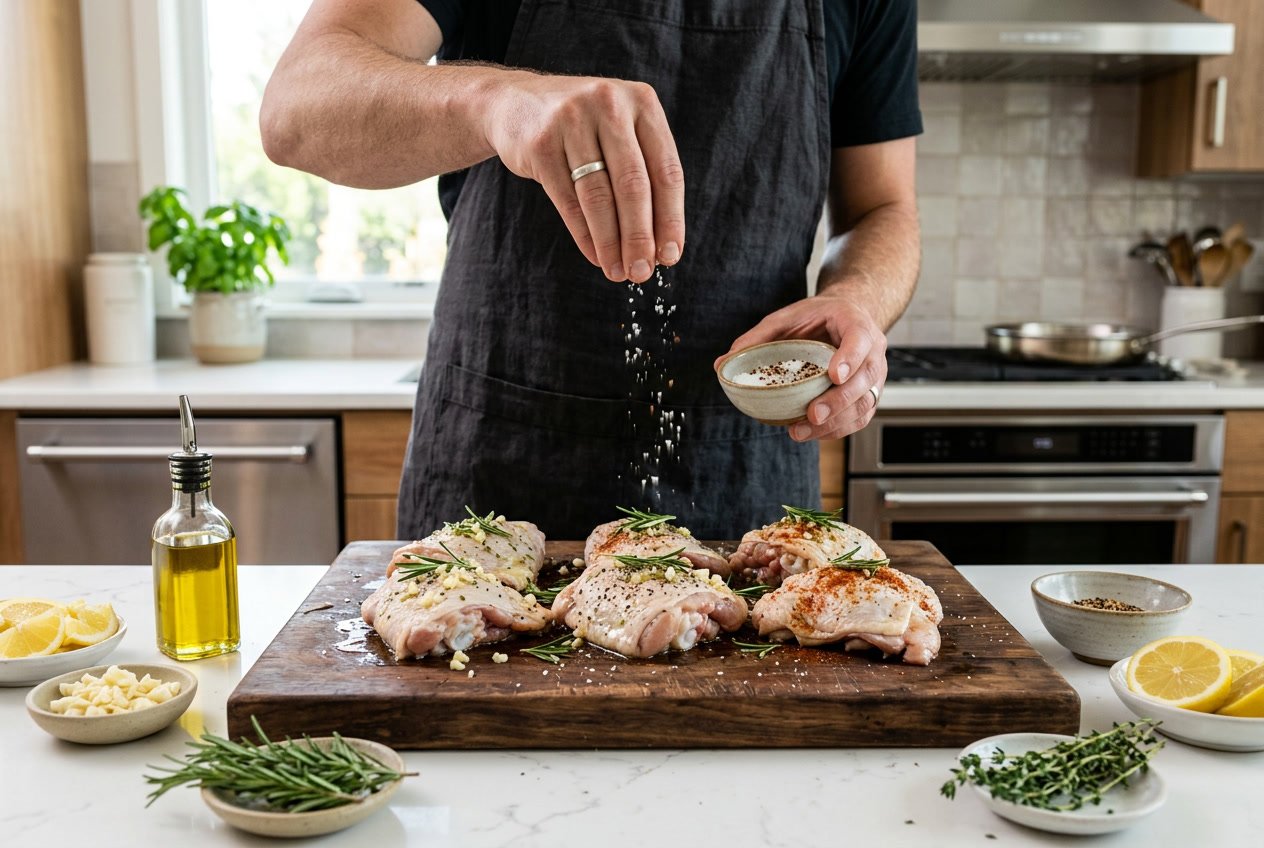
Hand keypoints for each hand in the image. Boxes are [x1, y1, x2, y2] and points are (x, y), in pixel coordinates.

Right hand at [484, 72, 684, 282]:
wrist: (517, 102)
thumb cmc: (583, 129)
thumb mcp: (620, 133)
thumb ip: (644, 174)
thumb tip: (659, 246)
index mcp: (642, 102)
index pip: (666, 171)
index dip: (671, 219)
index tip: (670, 255)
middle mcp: (609, 104)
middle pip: (633, 185)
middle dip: (640, 237)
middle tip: (643, 272)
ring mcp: (571, 121)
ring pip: (599, 196)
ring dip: (611, 242)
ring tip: (618, 271)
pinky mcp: (541, 144)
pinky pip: (568, 200)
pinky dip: (584, 235)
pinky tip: (595, 256)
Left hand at [719, 293, 886, 440]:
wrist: (845, 318)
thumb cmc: (817, 317)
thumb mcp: (787, 317)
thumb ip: (758, 337)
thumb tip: (722, 363)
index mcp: (855, 322)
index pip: (860, 339)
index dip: (850, 358)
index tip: (834, 374)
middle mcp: (873, 350)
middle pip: (865, 378)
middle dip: (839, 400)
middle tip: (813, 414)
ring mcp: (875, 375)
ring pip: (864, 403)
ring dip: (835, 422)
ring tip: (801, 431)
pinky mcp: (868, 395)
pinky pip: (859, 417)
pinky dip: (837, 429)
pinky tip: (811, 433)